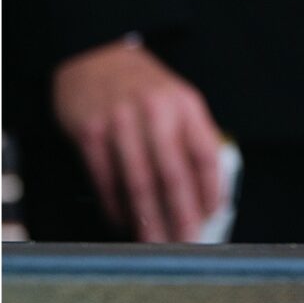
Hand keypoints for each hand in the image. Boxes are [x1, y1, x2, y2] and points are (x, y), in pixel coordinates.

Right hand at [52, 39, 225, 241]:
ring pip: (138, 182)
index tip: (213, 214)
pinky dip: (116, 207)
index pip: (205, 151)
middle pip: (172, 173)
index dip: (211, 187)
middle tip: (184, 242)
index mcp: (184, 103)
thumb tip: (205, 192)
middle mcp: (155, 110)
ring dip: (147, 219)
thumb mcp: (175, 100)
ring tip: (154, 244)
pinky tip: (124, 223)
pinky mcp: (90, 133)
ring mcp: (120, 121)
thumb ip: (189, 138)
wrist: (95, 58)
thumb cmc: (142, 88)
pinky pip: (105, 181)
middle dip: (180, 214)